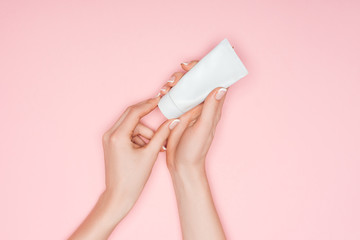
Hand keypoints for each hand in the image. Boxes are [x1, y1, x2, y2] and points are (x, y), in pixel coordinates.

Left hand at [101, 96, 179, 210]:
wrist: (119, 196)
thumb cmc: (133, 179)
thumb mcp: (151, 155)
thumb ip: (162, 135)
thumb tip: (173, 121)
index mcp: (118, 136)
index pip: (134, 112)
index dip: (149, 104)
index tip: (160, 99)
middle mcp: (110, 134)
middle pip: (131, 115)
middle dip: (147, 116)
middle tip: (161, 113)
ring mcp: (109, 139)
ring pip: (131, 125)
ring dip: (145, 132)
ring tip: (155, 147)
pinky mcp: (112, 144)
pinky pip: (128, 133)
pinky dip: (139, 137)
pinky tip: (148, 149)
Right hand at [159, 60, 227, 172]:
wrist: (181, 165)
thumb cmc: (195, 150)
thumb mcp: (203, 129)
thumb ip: (211, 109)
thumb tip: (221, 88)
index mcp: (212, 107)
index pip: (214, 81)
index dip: (206, 70)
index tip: (191, 66)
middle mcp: (202, 105)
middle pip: (196, 81)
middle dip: (184, 75)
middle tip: (173, 80)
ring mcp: (190, 107)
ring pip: (184, 86)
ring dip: (174, 82)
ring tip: (165, 89)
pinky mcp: (178, 111)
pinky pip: (174, 96)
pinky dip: (167, 91)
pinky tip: (162, 94)